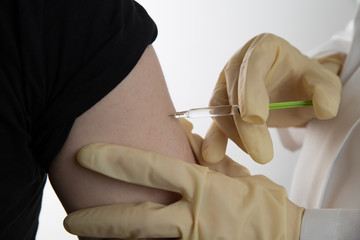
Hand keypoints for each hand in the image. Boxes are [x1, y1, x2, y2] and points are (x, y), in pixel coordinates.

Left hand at [64, 143, 303, 238]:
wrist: (287, 238)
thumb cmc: (260, 204)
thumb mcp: (234, 174)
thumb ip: (205, 155)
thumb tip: (179, 132)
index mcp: (203, 187)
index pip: (150, 168)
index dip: (115, 160)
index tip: (87, 155)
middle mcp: (193, 218)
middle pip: (135, 219)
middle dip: (99, 221)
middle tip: (71, 220)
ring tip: (87, 237)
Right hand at [202, 33, 343, 163]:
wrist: (292, 92)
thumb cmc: (304, 83)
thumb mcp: (324, 83)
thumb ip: (327, 92)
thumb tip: (324, 109)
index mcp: (263, 48)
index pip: (251, 66)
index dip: (250, 91)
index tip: (256, 119)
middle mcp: (239, 63)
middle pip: (233, 91)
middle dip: (244, 125)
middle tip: (262, 153)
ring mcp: (227, 84)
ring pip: (220, 109)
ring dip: (233, 134)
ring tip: (257, 154)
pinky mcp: (222, 105)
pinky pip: (215, 121)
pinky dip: (216, 139)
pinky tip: (215, 155)